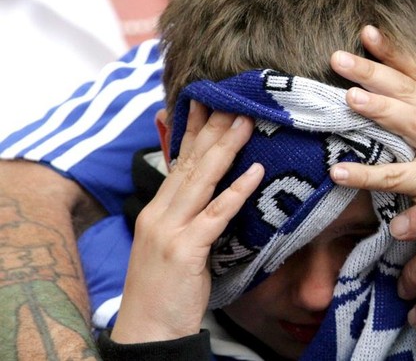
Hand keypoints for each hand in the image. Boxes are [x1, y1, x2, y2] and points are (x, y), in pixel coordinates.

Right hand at [111, 101, 263, 343]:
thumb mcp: (171, 245)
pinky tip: (254, 172)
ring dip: (226, 148)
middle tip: (234, 99)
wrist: (146, 331)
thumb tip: (210, 193)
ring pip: (201, 180)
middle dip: (213, 129)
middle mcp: (159, 213)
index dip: (193, 130)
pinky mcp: (184, 250)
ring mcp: (169, 230)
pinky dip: (236, 191)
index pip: (178, 162)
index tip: (207, 102)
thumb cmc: (165, 290)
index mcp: (157, 210)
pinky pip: (215, 215)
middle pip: (190, 163)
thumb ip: (186, 216)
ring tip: (246, 121)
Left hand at [329, 25, 415, 201]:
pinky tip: (338, 171)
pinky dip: (366, 174)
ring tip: (349, 98)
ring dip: (381, 108)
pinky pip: (397, 177)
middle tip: (338, 58)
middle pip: (410, 90)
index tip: (366, 32)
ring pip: (412, 123)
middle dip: (374, 71)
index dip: (394, 51)